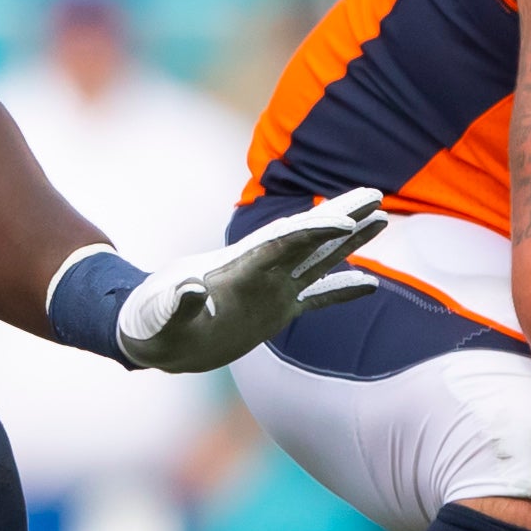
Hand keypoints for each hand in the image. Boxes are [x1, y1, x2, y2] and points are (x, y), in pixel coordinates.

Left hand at [116, 187, 384, 373]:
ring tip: (382, 218)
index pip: (281, 242)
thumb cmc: (151, 325)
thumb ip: (177, 304)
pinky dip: (341, 291)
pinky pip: (315, 298)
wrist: (149, 337)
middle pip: (307, 238)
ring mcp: (270, 290)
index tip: (345, 221)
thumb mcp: (160, 317)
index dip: (312, 229)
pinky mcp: (273, 312)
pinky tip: (372, 284)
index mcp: (237, 268)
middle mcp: (259, 272)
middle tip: (375, 193)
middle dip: (341, 216)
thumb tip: (193, 289)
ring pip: (318, 259)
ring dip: (349, 241)